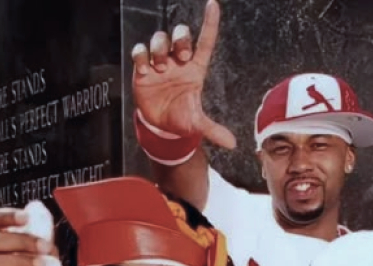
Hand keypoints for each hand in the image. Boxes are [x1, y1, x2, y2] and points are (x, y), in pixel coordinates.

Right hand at [131, 0, 235, 148]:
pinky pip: (140, 52)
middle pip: (181, 35)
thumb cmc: (181, 118)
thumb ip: (213, 130)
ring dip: (160, 49)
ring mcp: (160, 63)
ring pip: (160, 40)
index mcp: (195, 69)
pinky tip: (145, 68)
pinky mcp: (143, 69)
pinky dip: (141, 55)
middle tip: (179, 56)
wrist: (160, 127)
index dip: (210, 23)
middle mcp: (178, 61)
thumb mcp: (197, 124)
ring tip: (160, 68)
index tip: (212, 5)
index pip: (205, 41)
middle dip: (180, 39)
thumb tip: (232, 144)